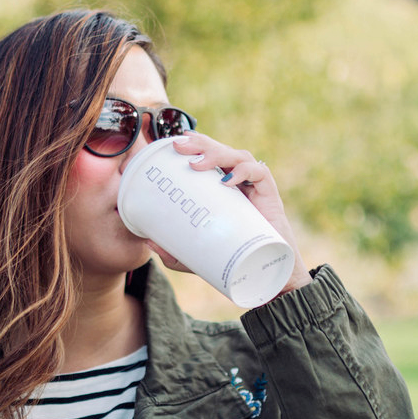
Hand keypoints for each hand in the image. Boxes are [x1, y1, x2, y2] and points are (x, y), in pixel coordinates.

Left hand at [149, 132, 311, 295]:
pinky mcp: (269, 193)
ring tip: (196, 165)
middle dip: (199, 144)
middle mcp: (238, 180)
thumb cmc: (234, 258)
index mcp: (220, 186)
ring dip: (216, 154)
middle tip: (178, 146)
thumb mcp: (197, 255)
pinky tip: (227, 180)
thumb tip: (148, 242)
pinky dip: (244, 171)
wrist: (267, 274)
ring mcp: (254, 185)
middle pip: (219, 150)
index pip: (207, 155)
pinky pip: (259, 172)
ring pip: (237, 155)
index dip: (193, 144)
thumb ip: (175, 250)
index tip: (172, 143)